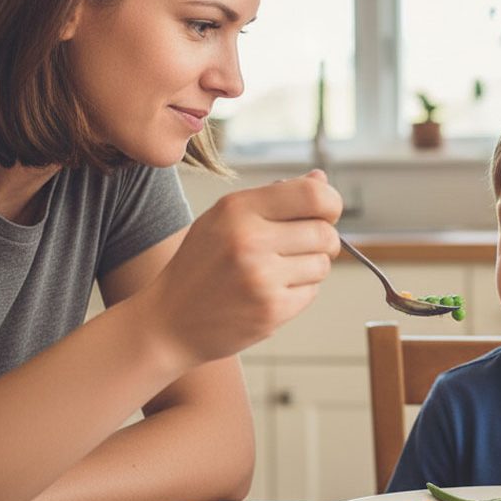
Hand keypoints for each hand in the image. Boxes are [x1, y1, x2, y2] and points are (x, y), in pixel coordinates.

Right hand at [141, 170, 341, 366]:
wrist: (169, 321)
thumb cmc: (201, 266)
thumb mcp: (225, 218)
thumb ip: (274, 197)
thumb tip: (321, 180)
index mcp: (238, 209)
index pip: (313, 195)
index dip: (331, 203)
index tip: (326, 212)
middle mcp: (250, 240)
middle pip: (324, 232)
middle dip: (323, 239)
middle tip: (303, 247)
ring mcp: (261, 277)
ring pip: (322, 264)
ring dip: (311, 267)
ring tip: (278, 271)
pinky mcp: (272, 310)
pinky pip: (312, 292)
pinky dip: (299, 292)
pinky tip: (271, 292)